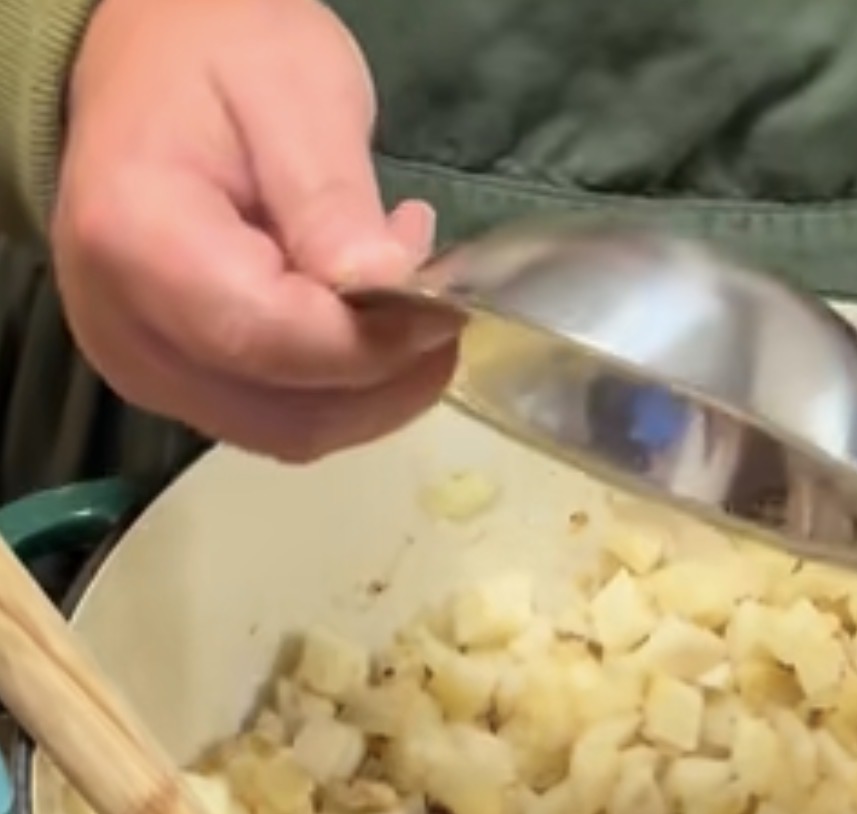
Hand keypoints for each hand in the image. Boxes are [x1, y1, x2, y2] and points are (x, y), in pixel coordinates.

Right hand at [51, 0, 457, 460]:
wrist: (147, 63)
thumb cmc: (219, 55)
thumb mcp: (297, 94)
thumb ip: (333, 204)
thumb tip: (391, 295)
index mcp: (135, 242)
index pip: (274, 341)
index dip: (377, 345)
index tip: (448, 308)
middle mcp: (125, 331)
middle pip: (290, 413)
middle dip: (388, 378)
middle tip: (442, 308)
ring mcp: (146, 371)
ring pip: (294, 433)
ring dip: (376, 389)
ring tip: (408, 303)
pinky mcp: (177, 387)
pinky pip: (282, 420)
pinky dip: (346, 387)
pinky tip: (369, 320)